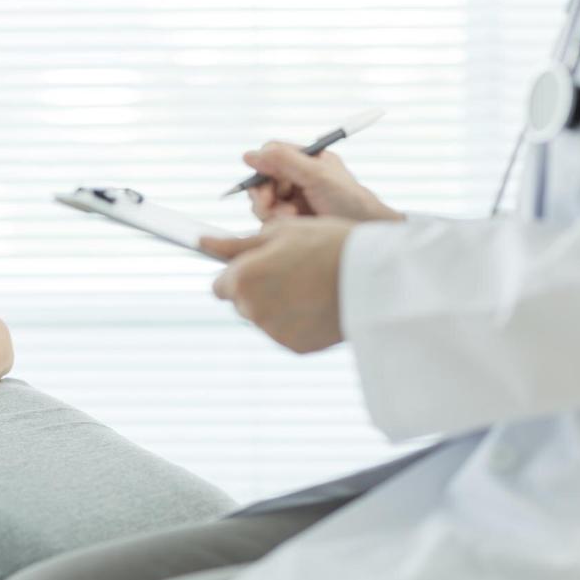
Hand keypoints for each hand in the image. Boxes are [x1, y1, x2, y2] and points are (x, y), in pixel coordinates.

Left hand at [201, 216, 355, 353]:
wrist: (376, 277)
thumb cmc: (327, 244)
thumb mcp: (280, 233)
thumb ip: (236, 244)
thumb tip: (203, 242)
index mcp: (242, 279)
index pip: (220, 284)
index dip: (240, 273)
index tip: (261, 266)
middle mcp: (250, 310)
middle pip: (241, 303)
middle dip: (258, 289)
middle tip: (294, 271)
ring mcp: (272, 332)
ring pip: (264, 318)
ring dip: (278, 305)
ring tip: (312, 286)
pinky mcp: (294, 347)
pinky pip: (286, 332)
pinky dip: (297, 321)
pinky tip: (319, 304)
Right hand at [243, 142, 403, 222]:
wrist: (365, 231)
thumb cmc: (349, 200)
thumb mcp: (317, 175)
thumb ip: (284, 161)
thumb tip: (249, 155)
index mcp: (305, 160)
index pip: (270, 156)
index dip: (262, 169)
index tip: (265, 183)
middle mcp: (297, 178)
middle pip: (261, 182)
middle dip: (265, 195)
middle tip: (269, 206)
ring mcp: (293, 200)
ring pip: (263, 204)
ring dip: (272, 211)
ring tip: (292, 216)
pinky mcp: (292, 222)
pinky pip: (269, 222)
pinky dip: (277, 224)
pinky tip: (295, 224)